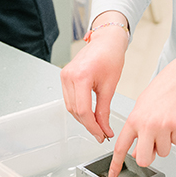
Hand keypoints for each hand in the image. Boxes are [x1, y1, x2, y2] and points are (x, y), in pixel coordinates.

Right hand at [60, 18, 128, 141]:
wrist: (106, 41)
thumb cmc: (110, 56)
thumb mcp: (110, 86)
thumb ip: (104, 110)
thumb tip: (104, 128)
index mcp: (81, 76)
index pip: (83, 110)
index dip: (92, 126)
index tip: (102, 135)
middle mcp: (69, 76)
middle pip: (75, 110)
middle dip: (88, 124)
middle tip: (102, 133)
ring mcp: (64, 75)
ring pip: (70, 107)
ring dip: (82, 118)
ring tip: (97, 125)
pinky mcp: (65, 76)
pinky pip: (69, 99)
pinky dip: (78, 108)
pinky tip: (89, 113)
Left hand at [107, 54, 175, 176]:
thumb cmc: (160, 92)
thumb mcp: (141, 109)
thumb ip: (136, 131)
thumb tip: (135, 152)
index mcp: (133, 120)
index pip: (121, 147)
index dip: (116, 163)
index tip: (113, 174)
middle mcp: (146, 125)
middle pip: (144, 159)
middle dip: (149, 156)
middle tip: (152, 145)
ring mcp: (162, 126)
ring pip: (163, 152)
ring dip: (165, 143)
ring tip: (165, 125)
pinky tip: (174, 121)